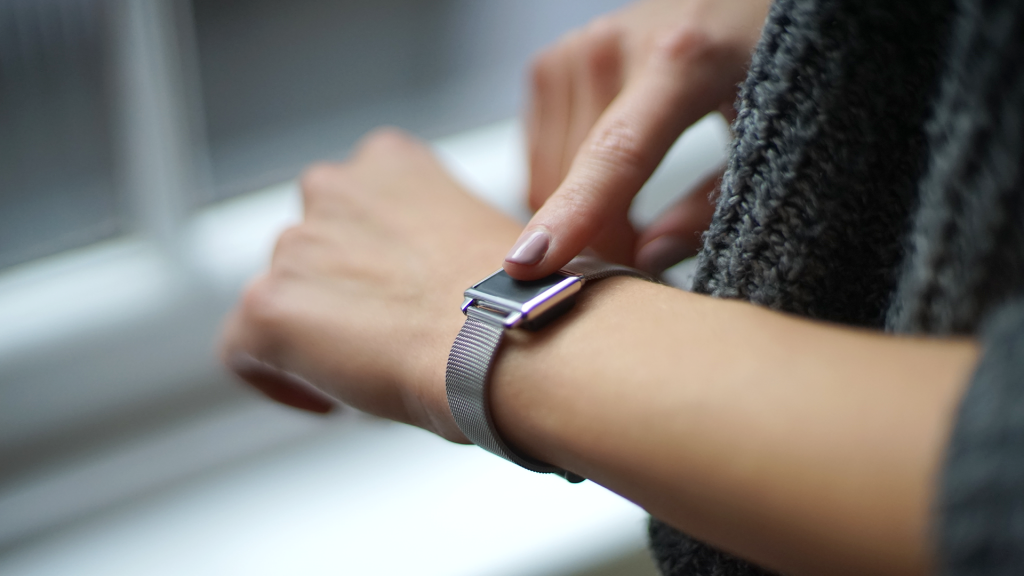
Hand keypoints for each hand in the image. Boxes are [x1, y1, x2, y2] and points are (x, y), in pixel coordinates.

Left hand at [220, 129, 522, 441]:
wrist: (509, 338)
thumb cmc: (518, 300)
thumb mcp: (482, 235)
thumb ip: (434, 243)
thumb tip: (430, 290)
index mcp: (389, 162)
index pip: (352, 204)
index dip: (367, 259)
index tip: (390, 297)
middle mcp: (333, 189)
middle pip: (312, 249)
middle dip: (339, 294)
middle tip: (382, 338)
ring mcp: (295, 246)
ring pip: (281, 296)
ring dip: (314, 332)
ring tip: (366, 373)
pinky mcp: (267, 305)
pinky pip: (241, 348)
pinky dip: (274, 376)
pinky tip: (323, 399)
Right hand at [507, 0, 769, 278]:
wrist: (740, 1)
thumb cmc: (763, 60)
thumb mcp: (766, 138)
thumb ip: (709, 208)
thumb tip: (647, 259)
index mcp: (682, 60)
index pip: (615, 152)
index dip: (573, 214)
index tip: (530, 263)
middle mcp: (614, 47)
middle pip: (574, 177)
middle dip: (598, 237)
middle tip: (639, 257)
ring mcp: (576, 50)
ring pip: (547, 172)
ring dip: (578, 211)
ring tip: (628, 215)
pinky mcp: (552, 61)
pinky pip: (538, 151)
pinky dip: (564, 181)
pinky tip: (604, 179)